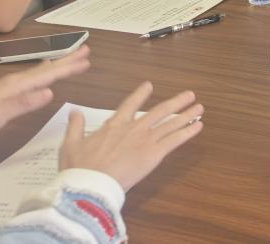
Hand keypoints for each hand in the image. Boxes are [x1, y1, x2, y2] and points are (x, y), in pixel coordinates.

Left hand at [0, 46, 89, 143]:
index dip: (67, 67)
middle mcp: (17, 80)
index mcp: (17, 84)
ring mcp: (12, 84)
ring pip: (41, 71)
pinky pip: (35, 77)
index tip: (86, 61)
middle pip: (47, 68)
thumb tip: (50, 92)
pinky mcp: (9, 90)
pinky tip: (47, 73)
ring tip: (73, 58)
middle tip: (86, 50)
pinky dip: (46, 72)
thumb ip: (24, 103)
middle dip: (67, 60)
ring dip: (59, 64)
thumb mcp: (0, 115)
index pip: (48, 74)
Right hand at [60, 82, 202, 192]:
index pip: (130, 104)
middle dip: (176, 102)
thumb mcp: (70, 145)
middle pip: (159, 111)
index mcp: (114, 125)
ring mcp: (146, 140)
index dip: (140, 94)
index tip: (149, 85)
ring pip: (170, 123)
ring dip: (186, 114)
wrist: (90, 184)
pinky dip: (187, 131)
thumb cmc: (79, 168)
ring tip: (199, 107)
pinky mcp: (154, 154)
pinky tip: (198, 125)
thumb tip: (74, 112)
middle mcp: (133, 128)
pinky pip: (175, 140)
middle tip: (189, 95)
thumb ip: (75, 127)